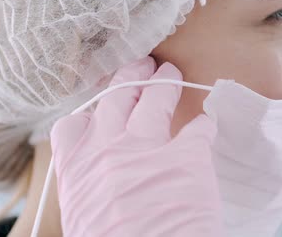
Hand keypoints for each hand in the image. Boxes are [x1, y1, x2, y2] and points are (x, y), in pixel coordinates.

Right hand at [51, 57, 222, 236]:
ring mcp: (147, 148)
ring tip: (169, 74)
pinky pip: (198, 128)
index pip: (75, 122)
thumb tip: (102, 168)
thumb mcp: (86, 216)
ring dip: (163, 82)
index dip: (91, 106)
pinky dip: (202, 125)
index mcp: (78, 168)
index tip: (104, 97)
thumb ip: (91, 182)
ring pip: (154, 97)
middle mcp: (109, 149)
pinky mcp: (187, 157)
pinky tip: (205, 124)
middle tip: (141, 64)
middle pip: (117, 96)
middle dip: (129, 75)